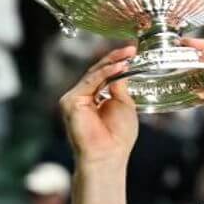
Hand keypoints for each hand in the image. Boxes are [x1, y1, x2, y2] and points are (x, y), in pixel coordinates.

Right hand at [59, 45, 138, 165]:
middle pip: (98, 71)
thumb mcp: (124, 104)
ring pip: (93, 74)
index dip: (117, 62)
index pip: (105, 74)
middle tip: (131, 49)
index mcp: (96, 97)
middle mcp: (83, 96)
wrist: (108, 154)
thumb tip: (122, 68)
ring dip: (112, 63)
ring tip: (128, 56)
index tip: (133, 52)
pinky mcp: (70, 102)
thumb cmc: (118, 135)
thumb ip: (120, 86)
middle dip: (115, 58)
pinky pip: (89, 82)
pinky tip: (119, 67)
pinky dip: (105, 73)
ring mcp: (74, 98)